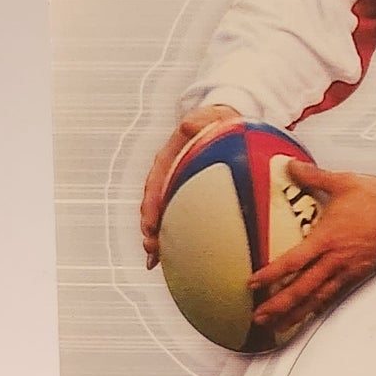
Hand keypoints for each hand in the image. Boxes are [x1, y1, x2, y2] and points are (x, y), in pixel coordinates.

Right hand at [140, 104, 239, 267]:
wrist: (225, 124)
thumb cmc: (219, 120)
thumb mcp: (211, 116)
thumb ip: (201, 120)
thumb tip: (188, 123)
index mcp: (168, 160)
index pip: (154, 184)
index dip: (150, 205)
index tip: (149, 223)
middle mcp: (168, 177)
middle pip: (153, 206)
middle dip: (150, 229)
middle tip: (152, 249)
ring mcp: (178, 188)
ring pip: (164, 216)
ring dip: (159, 237)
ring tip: (157, 260)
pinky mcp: (191, 197)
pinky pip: (183, 218)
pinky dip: (180, 237)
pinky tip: (182, 259)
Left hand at [251, 165, 375, 336]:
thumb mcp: (343, 182)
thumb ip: (313, 176)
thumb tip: (290, 166)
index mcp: (328, 238)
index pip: (293, 261)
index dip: (272, 274)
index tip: (254, 283)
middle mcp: (336, 259)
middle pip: (303, 288)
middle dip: (279, 305)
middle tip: (260, 316)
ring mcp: (349, 270)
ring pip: (318, 298)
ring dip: (297, 313)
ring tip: (279, 324)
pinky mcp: (360, 274)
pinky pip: (336, 296)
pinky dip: (320, 308)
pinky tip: (311, 315)